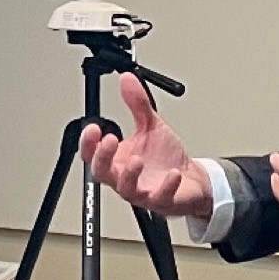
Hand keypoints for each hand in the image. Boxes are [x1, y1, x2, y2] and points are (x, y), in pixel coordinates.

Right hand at [80, 73, 213, 220]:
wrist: (190, 180)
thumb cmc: (165, 159)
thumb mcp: (150, 126)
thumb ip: (137, 104)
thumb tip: (127, 79)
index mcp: (117, 160)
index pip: (92, 154)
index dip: (88, 143)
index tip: (94, 128)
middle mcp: (124, 177)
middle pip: (102, 173)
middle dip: (102, 157)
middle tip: (109, 140)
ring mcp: (141, 190)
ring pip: (126, 188)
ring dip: (129, 175)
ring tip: (136, 160)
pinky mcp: (162, 200)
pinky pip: (160, 197)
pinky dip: (166, 187)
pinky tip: (172, 175)